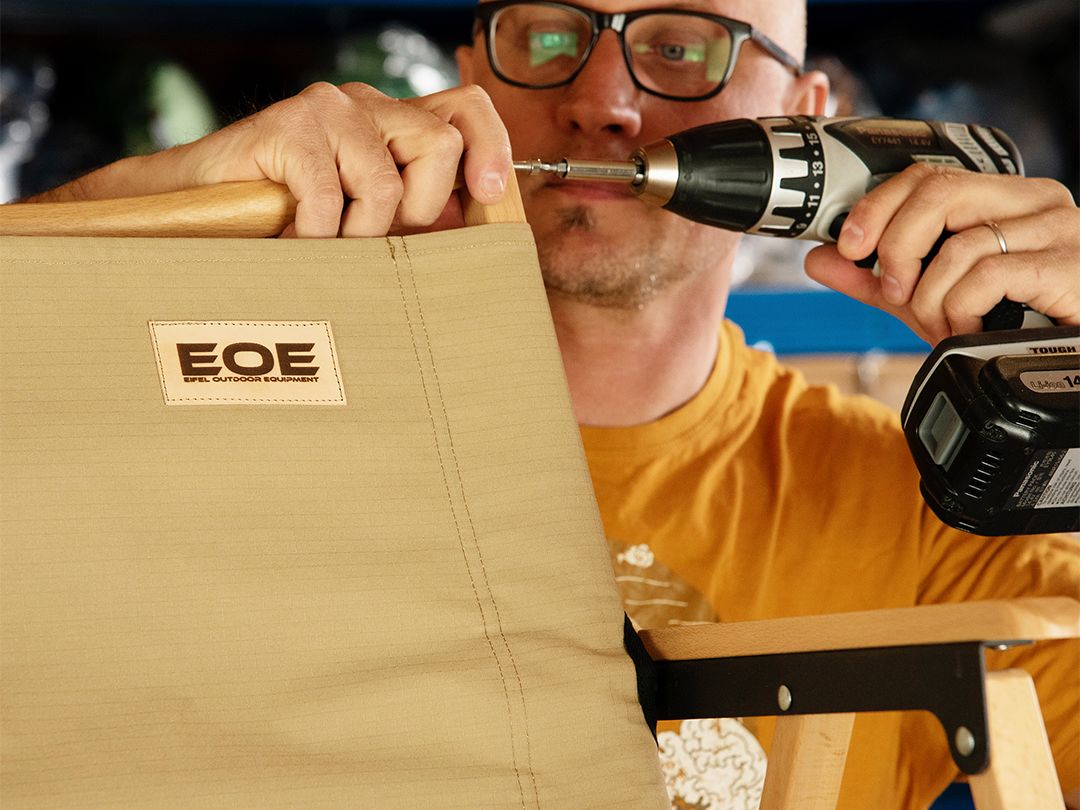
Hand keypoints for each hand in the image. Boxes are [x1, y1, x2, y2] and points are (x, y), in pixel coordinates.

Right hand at [170, 82, 511, 236]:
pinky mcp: (288, 125)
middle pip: (439, 145)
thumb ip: (412, 214)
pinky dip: (313, 236)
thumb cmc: (290, 220)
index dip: (490, 146)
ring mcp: (327, 109)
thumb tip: (469, 231)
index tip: (490, 192)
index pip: (465, 109)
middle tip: (370, 233)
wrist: (200, 207)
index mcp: (393, 122)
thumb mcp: (365, 218)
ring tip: (322, 242)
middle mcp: (366, 104)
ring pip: (385, 183)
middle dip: (416, 209)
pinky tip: (292, 241)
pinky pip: (328, 197)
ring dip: (356, 234)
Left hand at [803, 164, 1079, 344]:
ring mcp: (1057, 229)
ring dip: (932, 296)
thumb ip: (875, 278)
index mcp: (1001, 198)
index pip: (927, 175)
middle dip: (897, 246)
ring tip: (941, 324)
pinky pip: (989, 275)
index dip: (876, 206)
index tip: (848, 246)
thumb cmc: (1008, 324)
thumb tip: (817, 258)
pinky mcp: (1070, 265)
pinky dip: (962, 309)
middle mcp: (1033, 201)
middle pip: (939, 193)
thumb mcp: (930, 298)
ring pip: (960, 243)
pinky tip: (967, 329)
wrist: (1066, 366)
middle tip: (894, 290)